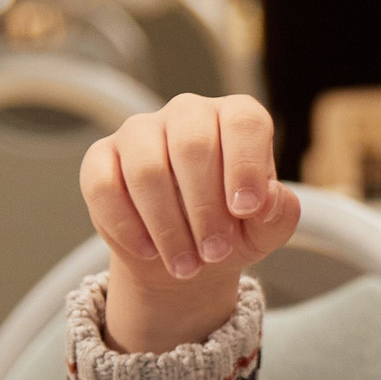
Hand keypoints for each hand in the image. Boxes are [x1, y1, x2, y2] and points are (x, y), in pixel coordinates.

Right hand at [80, 93, 299, 351]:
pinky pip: (103, 185)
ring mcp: (140, 131)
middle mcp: (188, 113)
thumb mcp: (265, 230)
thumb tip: (269, 199)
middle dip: (205, 208)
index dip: (246, 165)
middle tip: (216, 253)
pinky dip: (127, 225)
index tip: (247, 211)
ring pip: (147, 169)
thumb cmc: (234, 228)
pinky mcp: (101, 158)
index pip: (244, 122)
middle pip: (192, 145)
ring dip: (168, 226)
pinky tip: (149, 251)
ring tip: (186, 266)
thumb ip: (279, 213)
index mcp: (235, 118)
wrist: (188, 254)